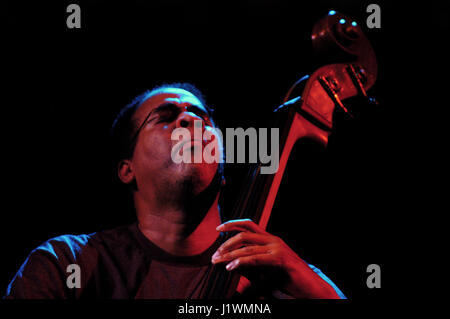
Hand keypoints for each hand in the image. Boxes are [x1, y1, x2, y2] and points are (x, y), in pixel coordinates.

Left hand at [211, 219, 340, 297]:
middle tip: (214, 255)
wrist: (311, 287)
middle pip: (244, 235)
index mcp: (271, 240)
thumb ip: (250, 264)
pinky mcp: (281, 259)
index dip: (232, 224)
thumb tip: (230, 262)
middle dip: (226, 244)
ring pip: (247, 247)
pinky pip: (256, 258)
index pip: (249, 225)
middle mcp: (274, 240)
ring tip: (218, 262)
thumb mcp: (265, 270)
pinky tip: (231, 267)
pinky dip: (241, 262)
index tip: (218, 228)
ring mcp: (278, 248)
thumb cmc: (288, 280)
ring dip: (229, 255)